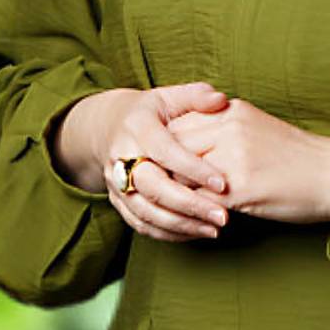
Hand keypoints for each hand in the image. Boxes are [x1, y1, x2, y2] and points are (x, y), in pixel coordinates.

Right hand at [56, 81, 233, 242]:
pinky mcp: (117, 200)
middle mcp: (121, 156)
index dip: (193, 168)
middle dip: (189, 204)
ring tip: (214, 229)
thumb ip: (195, 96)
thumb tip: (220, 99)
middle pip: (153, 186)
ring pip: (146, 211)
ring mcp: (116, 181)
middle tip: (223, 216)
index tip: (222, 183)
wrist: (106, 128)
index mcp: (136, 127)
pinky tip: (194, 232)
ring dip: (181, 224)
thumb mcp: (168, 97)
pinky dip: (167, 233)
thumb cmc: (149, 113)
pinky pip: (140, 224)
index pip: (165, 150)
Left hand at [166, 97, 329, 225]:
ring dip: (175, 193)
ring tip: (174, 206)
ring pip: (181, 175)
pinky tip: (198, 219)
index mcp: (230, 110)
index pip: (176, 124)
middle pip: (172, 147)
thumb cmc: (296, 157)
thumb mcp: (255, 128)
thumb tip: (179, 147)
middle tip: (158, 189)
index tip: (158, 165)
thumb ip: (219, 130)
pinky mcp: (242, 187)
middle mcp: (230, 127)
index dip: (162, 148)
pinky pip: (201, 200)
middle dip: (162, 170)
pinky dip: (194, 212)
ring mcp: (235, 157)